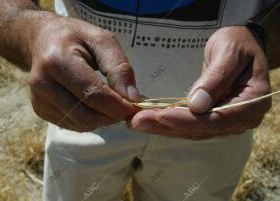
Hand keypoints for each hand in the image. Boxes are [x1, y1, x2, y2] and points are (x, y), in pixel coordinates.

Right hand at [29, 14, 139, 131]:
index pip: (92, 94)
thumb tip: (133, 99)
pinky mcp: (40, 110)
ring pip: (81, 124)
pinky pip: (73, 125)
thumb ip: (119, 68)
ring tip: (111, 103)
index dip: (118, 106)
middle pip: (86, 115)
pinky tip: (95, 105)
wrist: (42, 39)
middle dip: (112, 116)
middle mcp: (43, 84)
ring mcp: (38, 100)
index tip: (138, 108)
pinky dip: (91, 120)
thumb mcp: (103, 40)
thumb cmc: (75, 37)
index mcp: (57, 61)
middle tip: (127, 107)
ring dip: (103, 120)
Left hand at [127, 26, 270, 139]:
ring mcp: (226, 121)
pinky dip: (168, 122)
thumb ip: (217, 78)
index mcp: (252, 103)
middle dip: (167, 126)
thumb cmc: (239, 44)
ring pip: (192, 130)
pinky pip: (189, 124)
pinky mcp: (212, 118)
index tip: (160, 116)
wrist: (242, 46)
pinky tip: (149, 120)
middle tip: (136, 121)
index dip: (187, 120)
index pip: (217, 119)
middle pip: (200, 129)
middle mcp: (240, 118)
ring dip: (163, 127)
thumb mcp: (230, 53)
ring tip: (136, 122)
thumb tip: (197, 106)